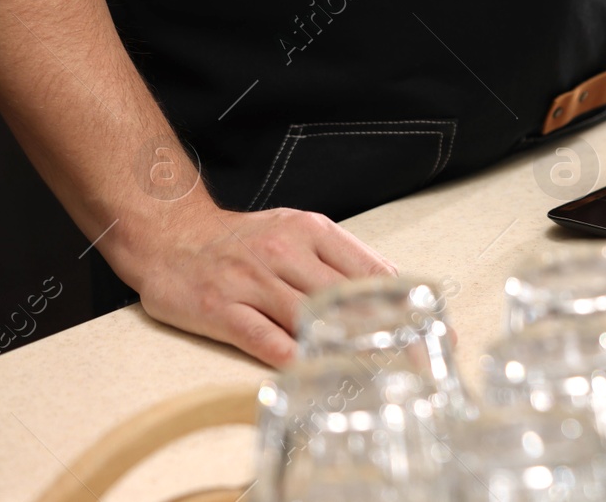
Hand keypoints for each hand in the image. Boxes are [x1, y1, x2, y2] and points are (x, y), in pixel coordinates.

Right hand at [112, 202, 396, 365]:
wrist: (171, 236)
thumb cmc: (243, 241)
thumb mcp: (297, 232)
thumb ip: (339, 259)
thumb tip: (391, 287)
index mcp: (311, 232)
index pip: (368, 268)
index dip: (405, 301)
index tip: (434, 327)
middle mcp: (284, 253)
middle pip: (345, 296)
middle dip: (387, 330)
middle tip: (418, 359)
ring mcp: (251, 280)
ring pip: (306, 316)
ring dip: (344, 346)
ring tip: (380, 373)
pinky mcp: (220, 307)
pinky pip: (258, 335)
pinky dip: (286, 353)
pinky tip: (310, 370)